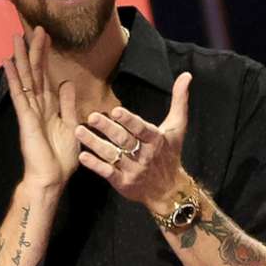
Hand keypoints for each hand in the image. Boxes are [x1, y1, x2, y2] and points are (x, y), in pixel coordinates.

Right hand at [7, 26, 79, 191]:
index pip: (46, 76)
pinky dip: (13, 77)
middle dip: (34, 50)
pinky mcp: (26, 118)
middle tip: (35, 28)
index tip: (46, 38)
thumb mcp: (72, 126)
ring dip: (21, 58)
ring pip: (25, 78)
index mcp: (49, 107)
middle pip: (35, 72)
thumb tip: (66, 83)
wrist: (50, 178)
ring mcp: (30, 111)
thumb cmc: (61, 159)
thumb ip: (68, 105)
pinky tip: (8, 62)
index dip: (46, 57)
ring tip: (18, 37)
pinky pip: (19, 93)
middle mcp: (37, 105)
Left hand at [76, 71, 189, 205]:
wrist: (169, 190)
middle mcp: (144, 155)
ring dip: (95, 144)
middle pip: (124, 140)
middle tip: (91, 117)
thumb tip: (186, 75)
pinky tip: (83, 156)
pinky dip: (96, 165)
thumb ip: (179, 100)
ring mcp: (133, 170)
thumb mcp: (178, 127)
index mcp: (156, 140)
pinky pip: (108, 173)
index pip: (141, 129)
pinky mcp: (123, 183)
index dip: (129, 120)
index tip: (116, 111)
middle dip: (107, 129)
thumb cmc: (170, 153)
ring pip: (112, 155)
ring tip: (79, 131)